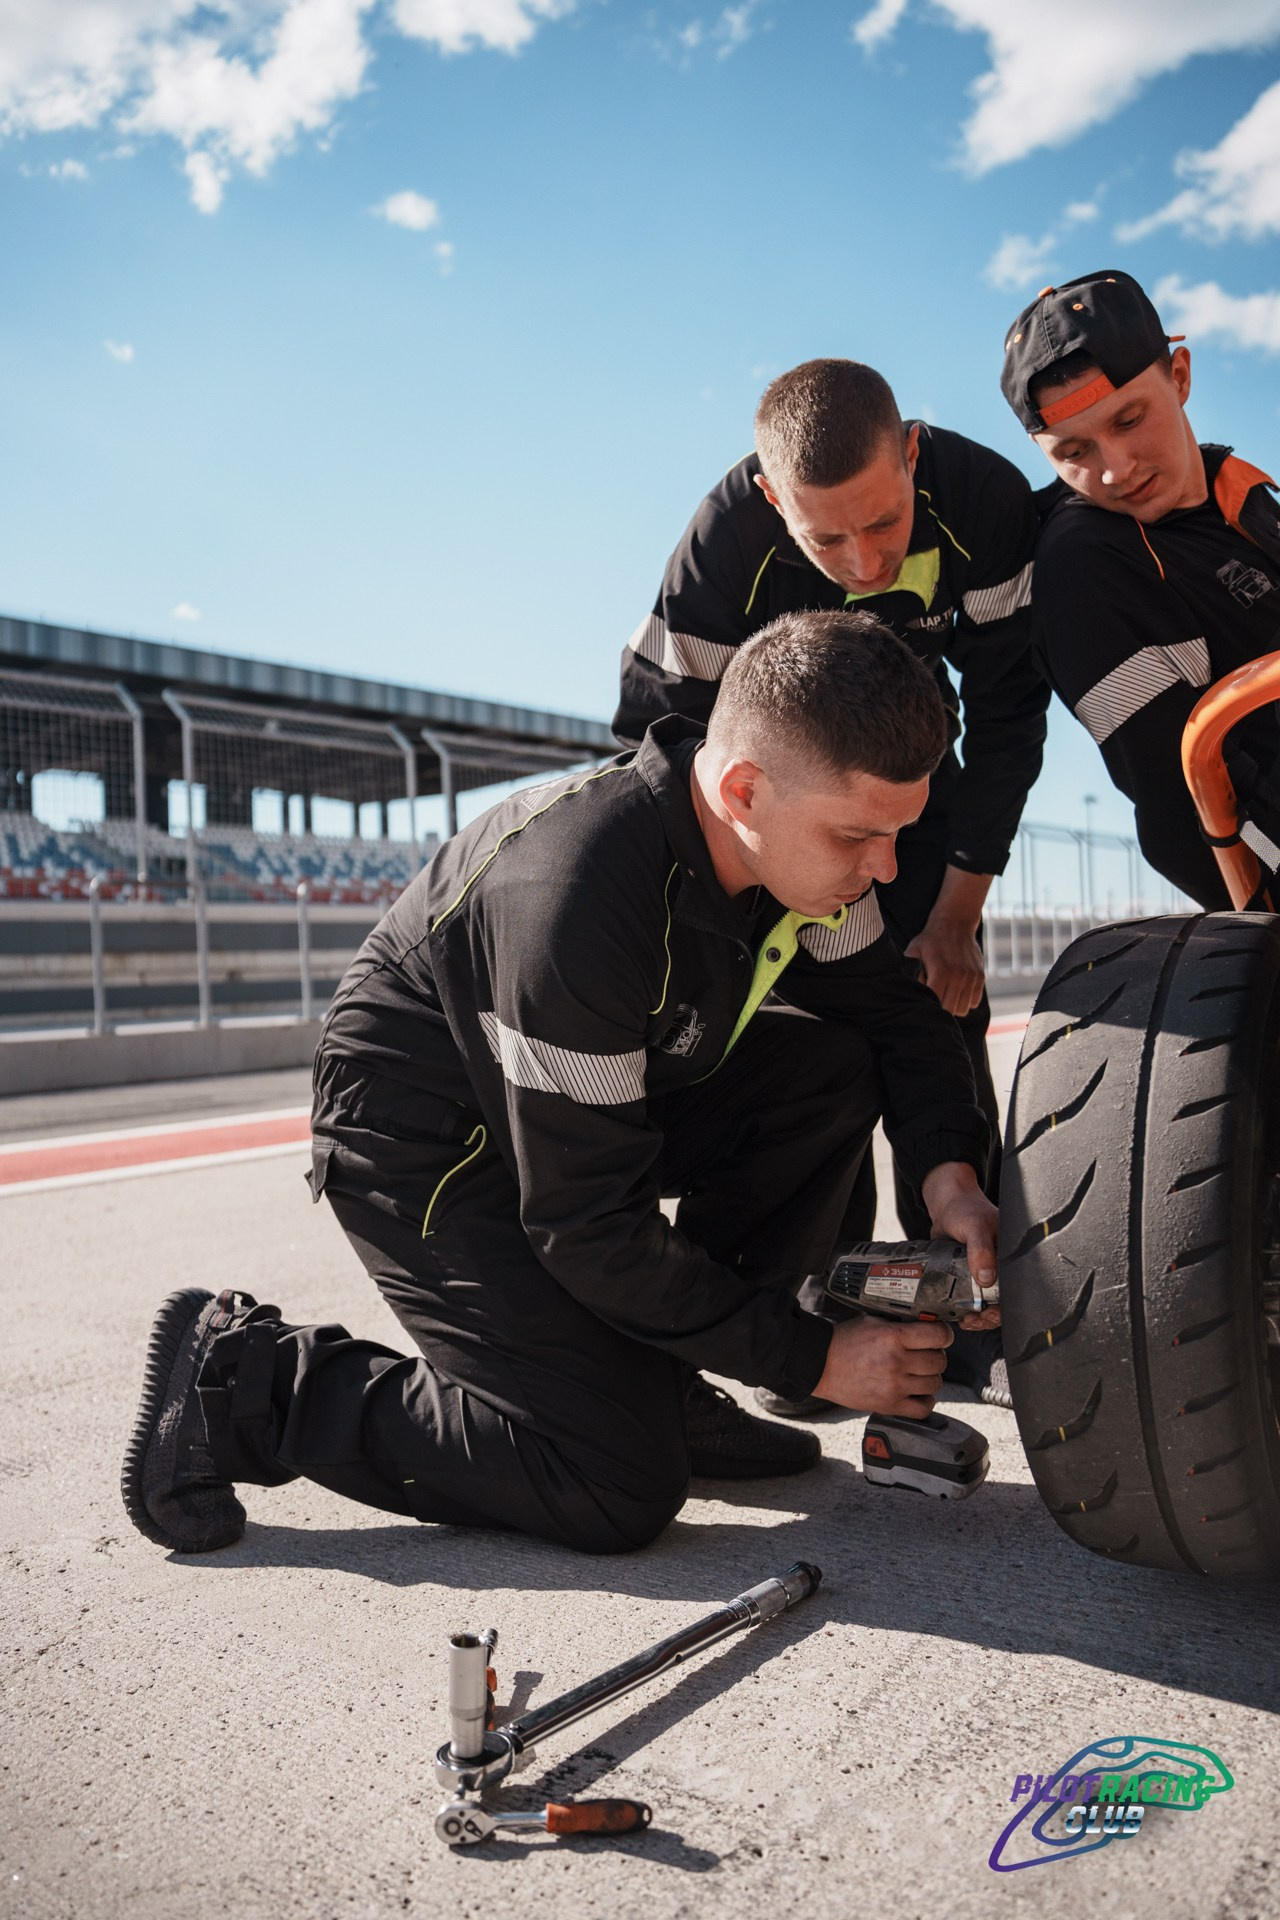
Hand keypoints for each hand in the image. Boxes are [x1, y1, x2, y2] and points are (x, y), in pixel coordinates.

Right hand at [813, 1314, 952, 1418]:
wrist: (820, 1365)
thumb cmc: (844, 1342)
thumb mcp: (873, 1322)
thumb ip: (900, 1325)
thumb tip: (925, 1326)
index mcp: (893, 1337)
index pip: (938, 1335)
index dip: (944, 1333)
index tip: (941, 1335)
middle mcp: (896, 1362)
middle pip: (939, 1361)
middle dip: (936, 1354)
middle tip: (926, 1352)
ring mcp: (894, 1386)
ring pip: (934, 1383)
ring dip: (930, 1376)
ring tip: (918, 1371)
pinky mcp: (889, 1405)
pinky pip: (923, 1408)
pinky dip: (925, 1400)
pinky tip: (917, 1391)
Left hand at [904, 912, 985, 1015]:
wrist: (955, 922)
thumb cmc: (931, 938)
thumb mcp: (914, 949)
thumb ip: (908, 967)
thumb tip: (902, 986)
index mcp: (940, 971)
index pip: (935, 1003)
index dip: (928, 1002)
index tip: (924, 991)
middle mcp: (958, 976)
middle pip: (949, 1010)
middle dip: (939, 1007)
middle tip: (935, 993)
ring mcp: (971, 977)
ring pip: (963, 1009)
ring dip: (953, 1006)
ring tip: (946, 993)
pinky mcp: (980, 976)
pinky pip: (974, 1001)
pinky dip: (966, 1001)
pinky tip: (957, 990)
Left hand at [921, 1159, 999, 1328]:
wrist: (947, 1205)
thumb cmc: (967, 1209)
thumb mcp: (976, 1226)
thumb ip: (981, 1250)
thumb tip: (986, 1277)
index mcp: (1013, 1256)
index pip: (1019, 1289)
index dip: (1007, 1306)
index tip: (991, 1313)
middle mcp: (1004, 1267)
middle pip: (1005, 1302)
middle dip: (991, 1316)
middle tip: (975, 1319)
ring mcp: (989, 1273)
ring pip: (990, 1304)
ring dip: (979, 1317)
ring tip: (967, 1320)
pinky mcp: (973, 1277)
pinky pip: (975, 1299)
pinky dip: (968, 1309)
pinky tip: (960, 1313)